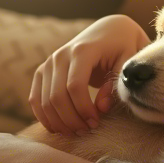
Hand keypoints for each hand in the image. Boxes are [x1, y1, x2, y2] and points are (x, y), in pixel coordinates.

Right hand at [29, 14, 150, 135]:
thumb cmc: (123, 46)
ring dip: (58, 122)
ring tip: (77, 131)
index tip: (96, 122)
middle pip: (57, 96)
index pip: (75, 86)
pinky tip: (60, 128)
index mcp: (82, 50)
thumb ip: (116, 83)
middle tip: (87, 131)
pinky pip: (35, 99)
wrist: (108, 30)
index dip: (84, 109)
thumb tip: (101, 107)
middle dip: (71, 120)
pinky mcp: (42, 71)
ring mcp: (48, 63)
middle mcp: (60, 55)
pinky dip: (44, 117)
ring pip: (44, 101)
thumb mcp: (128, 60)